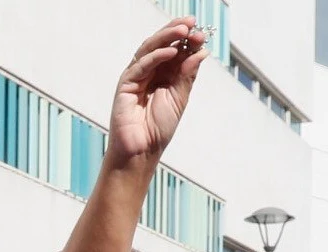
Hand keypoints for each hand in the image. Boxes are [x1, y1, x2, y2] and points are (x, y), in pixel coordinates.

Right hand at [106, 18, 204, 165]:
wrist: (142, 152)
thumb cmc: (159, 129)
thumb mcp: (179, 98)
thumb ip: (187, 75)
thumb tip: (200, 52)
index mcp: (162, 75)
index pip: (174, 50)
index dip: (187, 40)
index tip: (201, 33)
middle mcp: (149, 72)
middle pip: (162, 45)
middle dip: (176, 32)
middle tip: (192, 23)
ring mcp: (136, 76)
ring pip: (150, 49)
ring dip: (167, 37)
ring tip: (184, 31)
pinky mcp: (125, 84)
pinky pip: (141, 65)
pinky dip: (157, 56)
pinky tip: (172, 51)